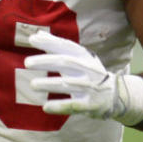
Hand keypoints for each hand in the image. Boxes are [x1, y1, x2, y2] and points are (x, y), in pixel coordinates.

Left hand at [25, 30, 142, 124]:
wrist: (115, 94)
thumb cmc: (89, 73)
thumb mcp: (78, 58)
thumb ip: (57, 47)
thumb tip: (36, 35)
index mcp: (84, 57)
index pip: (66, 46)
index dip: (49, 42)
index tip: (32, 39)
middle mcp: (87, 69)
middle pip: (65, 62)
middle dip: (46, 62)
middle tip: (27, 62)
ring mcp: (89, 87)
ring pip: (68, 84)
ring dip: (49, 84)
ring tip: (32, 84)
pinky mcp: (89, 104)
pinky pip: (73, 105)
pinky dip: (60, 106)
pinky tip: (46, 107)